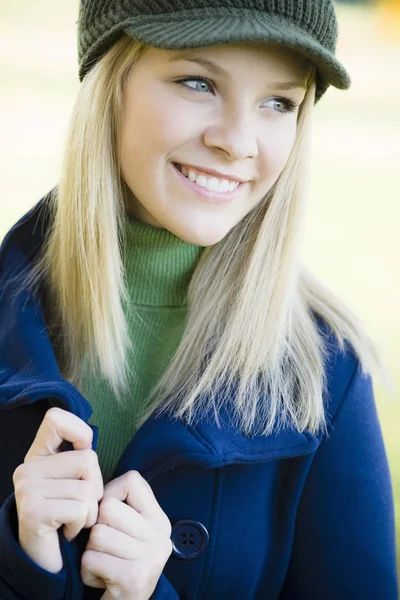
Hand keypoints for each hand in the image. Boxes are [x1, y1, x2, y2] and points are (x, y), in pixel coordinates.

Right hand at [13, 407, 102, 572]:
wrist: (45, 561)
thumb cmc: (67, 517)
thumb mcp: (71, 480)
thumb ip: (78, 456)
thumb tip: (89, 439)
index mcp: (37, 455)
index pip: (56, 418)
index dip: (80, 431)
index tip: (83, 452)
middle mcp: (26, 469)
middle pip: (88, 459)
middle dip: (96, 486)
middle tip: (79, 505)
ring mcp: (26, 489)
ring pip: (87, 486)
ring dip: (90, 509)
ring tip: (73, 520)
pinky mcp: (33, 512)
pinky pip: (80, 507)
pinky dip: (82, 522)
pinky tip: (67, 531)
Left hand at [81, 470, 172, 599]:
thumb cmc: (117, 565)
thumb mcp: (128, 533)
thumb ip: (120, 506)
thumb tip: (93, 484)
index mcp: (159, 520)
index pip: (131, 480)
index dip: (110, 494)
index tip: (110, 519)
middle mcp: (161, 536)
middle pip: (108, 508)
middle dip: (96, 530)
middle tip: (106, 550)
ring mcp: (151, 557)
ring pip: (97, 534)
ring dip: (90, 553)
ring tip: (105, 565)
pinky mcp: (135, 577)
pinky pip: (91, 559)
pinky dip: (88, 572)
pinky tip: (103, 580)